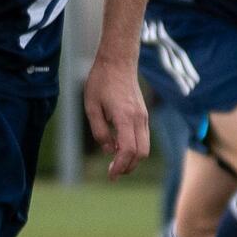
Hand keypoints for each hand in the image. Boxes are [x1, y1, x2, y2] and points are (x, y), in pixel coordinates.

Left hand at [84, 58, 148, 178]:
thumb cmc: (101, 81)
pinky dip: (134, 147)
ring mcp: (143, 116)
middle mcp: (138, 118)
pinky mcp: (143, 114)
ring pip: (145, 147)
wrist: (118, 61)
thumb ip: (99, 131)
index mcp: (125, 117)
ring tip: (115, 162)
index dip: (120, 166)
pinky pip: (143, 138)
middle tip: (113, 173)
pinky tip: (118, 146)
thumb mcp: (91, 107)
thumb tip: (108, 150)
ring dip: (132, 159)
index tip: (111, 175)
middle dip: (128, 167)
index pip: (127, 150)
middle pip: (141, 153)